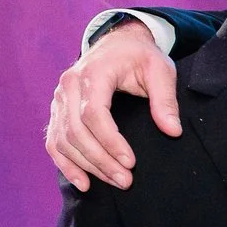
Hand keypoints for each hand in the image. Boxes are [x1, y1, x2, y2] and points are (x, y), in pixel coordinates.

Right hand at [46, 19, 179, 190]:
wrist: (117, 43)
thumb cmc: (140, 57)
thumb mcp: (160, 70)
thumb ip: (165, 99)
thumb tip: (172, 131)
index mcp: (93, 73)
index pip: (94, 114)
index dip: (110, 142)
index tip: (130, 163)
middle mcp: (69, 86)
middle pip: (76, 131)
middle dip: (100, 160)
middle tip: (125, 181)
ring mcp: (59, 99)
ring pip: (64, 139)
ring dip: (87, 166)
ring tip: (114, 183)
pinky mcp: (58, 111)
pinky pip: (54, 141)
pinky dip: (65, 163)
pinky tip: (83, 182)